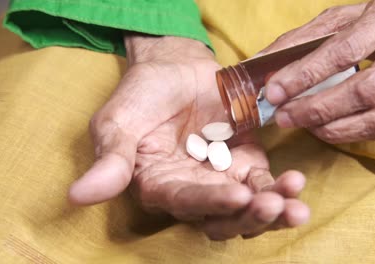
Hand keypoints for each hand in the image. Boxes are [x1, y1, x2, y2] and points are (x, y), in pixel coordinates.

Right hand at [68, 34, 309, 239]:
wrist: (176, 68)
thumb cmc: (142, 94)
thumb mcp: (118, 121)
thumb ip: (110, 160)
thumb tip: (78, 197)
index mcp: (159, 186)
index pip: (185, 203)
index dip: (210, 204)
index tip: (236, 195)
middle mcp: (192, 191)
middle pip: (222, 219)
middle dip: (249, 217)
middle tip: (273, 205)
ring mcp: (222, 180)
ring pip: (248, 209)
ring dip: (273, 210)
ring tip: (294, 199)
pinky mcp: (246, 163)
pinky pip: (265, 183)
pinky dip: (282, 188)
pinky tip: (296, 183)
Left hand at [261, 0, 374, 142]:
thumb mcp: (342, 19)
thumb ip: (302, 40)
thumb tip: (261, 63)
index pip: (344, 50)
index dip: (305, 74)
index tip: (274, 91)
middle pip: (364, 90)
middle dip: (317, 108)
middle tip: (284, 116)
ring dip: (333, 127)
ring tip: (302, 125)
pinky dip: (349, 132)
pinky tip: (326, 128)